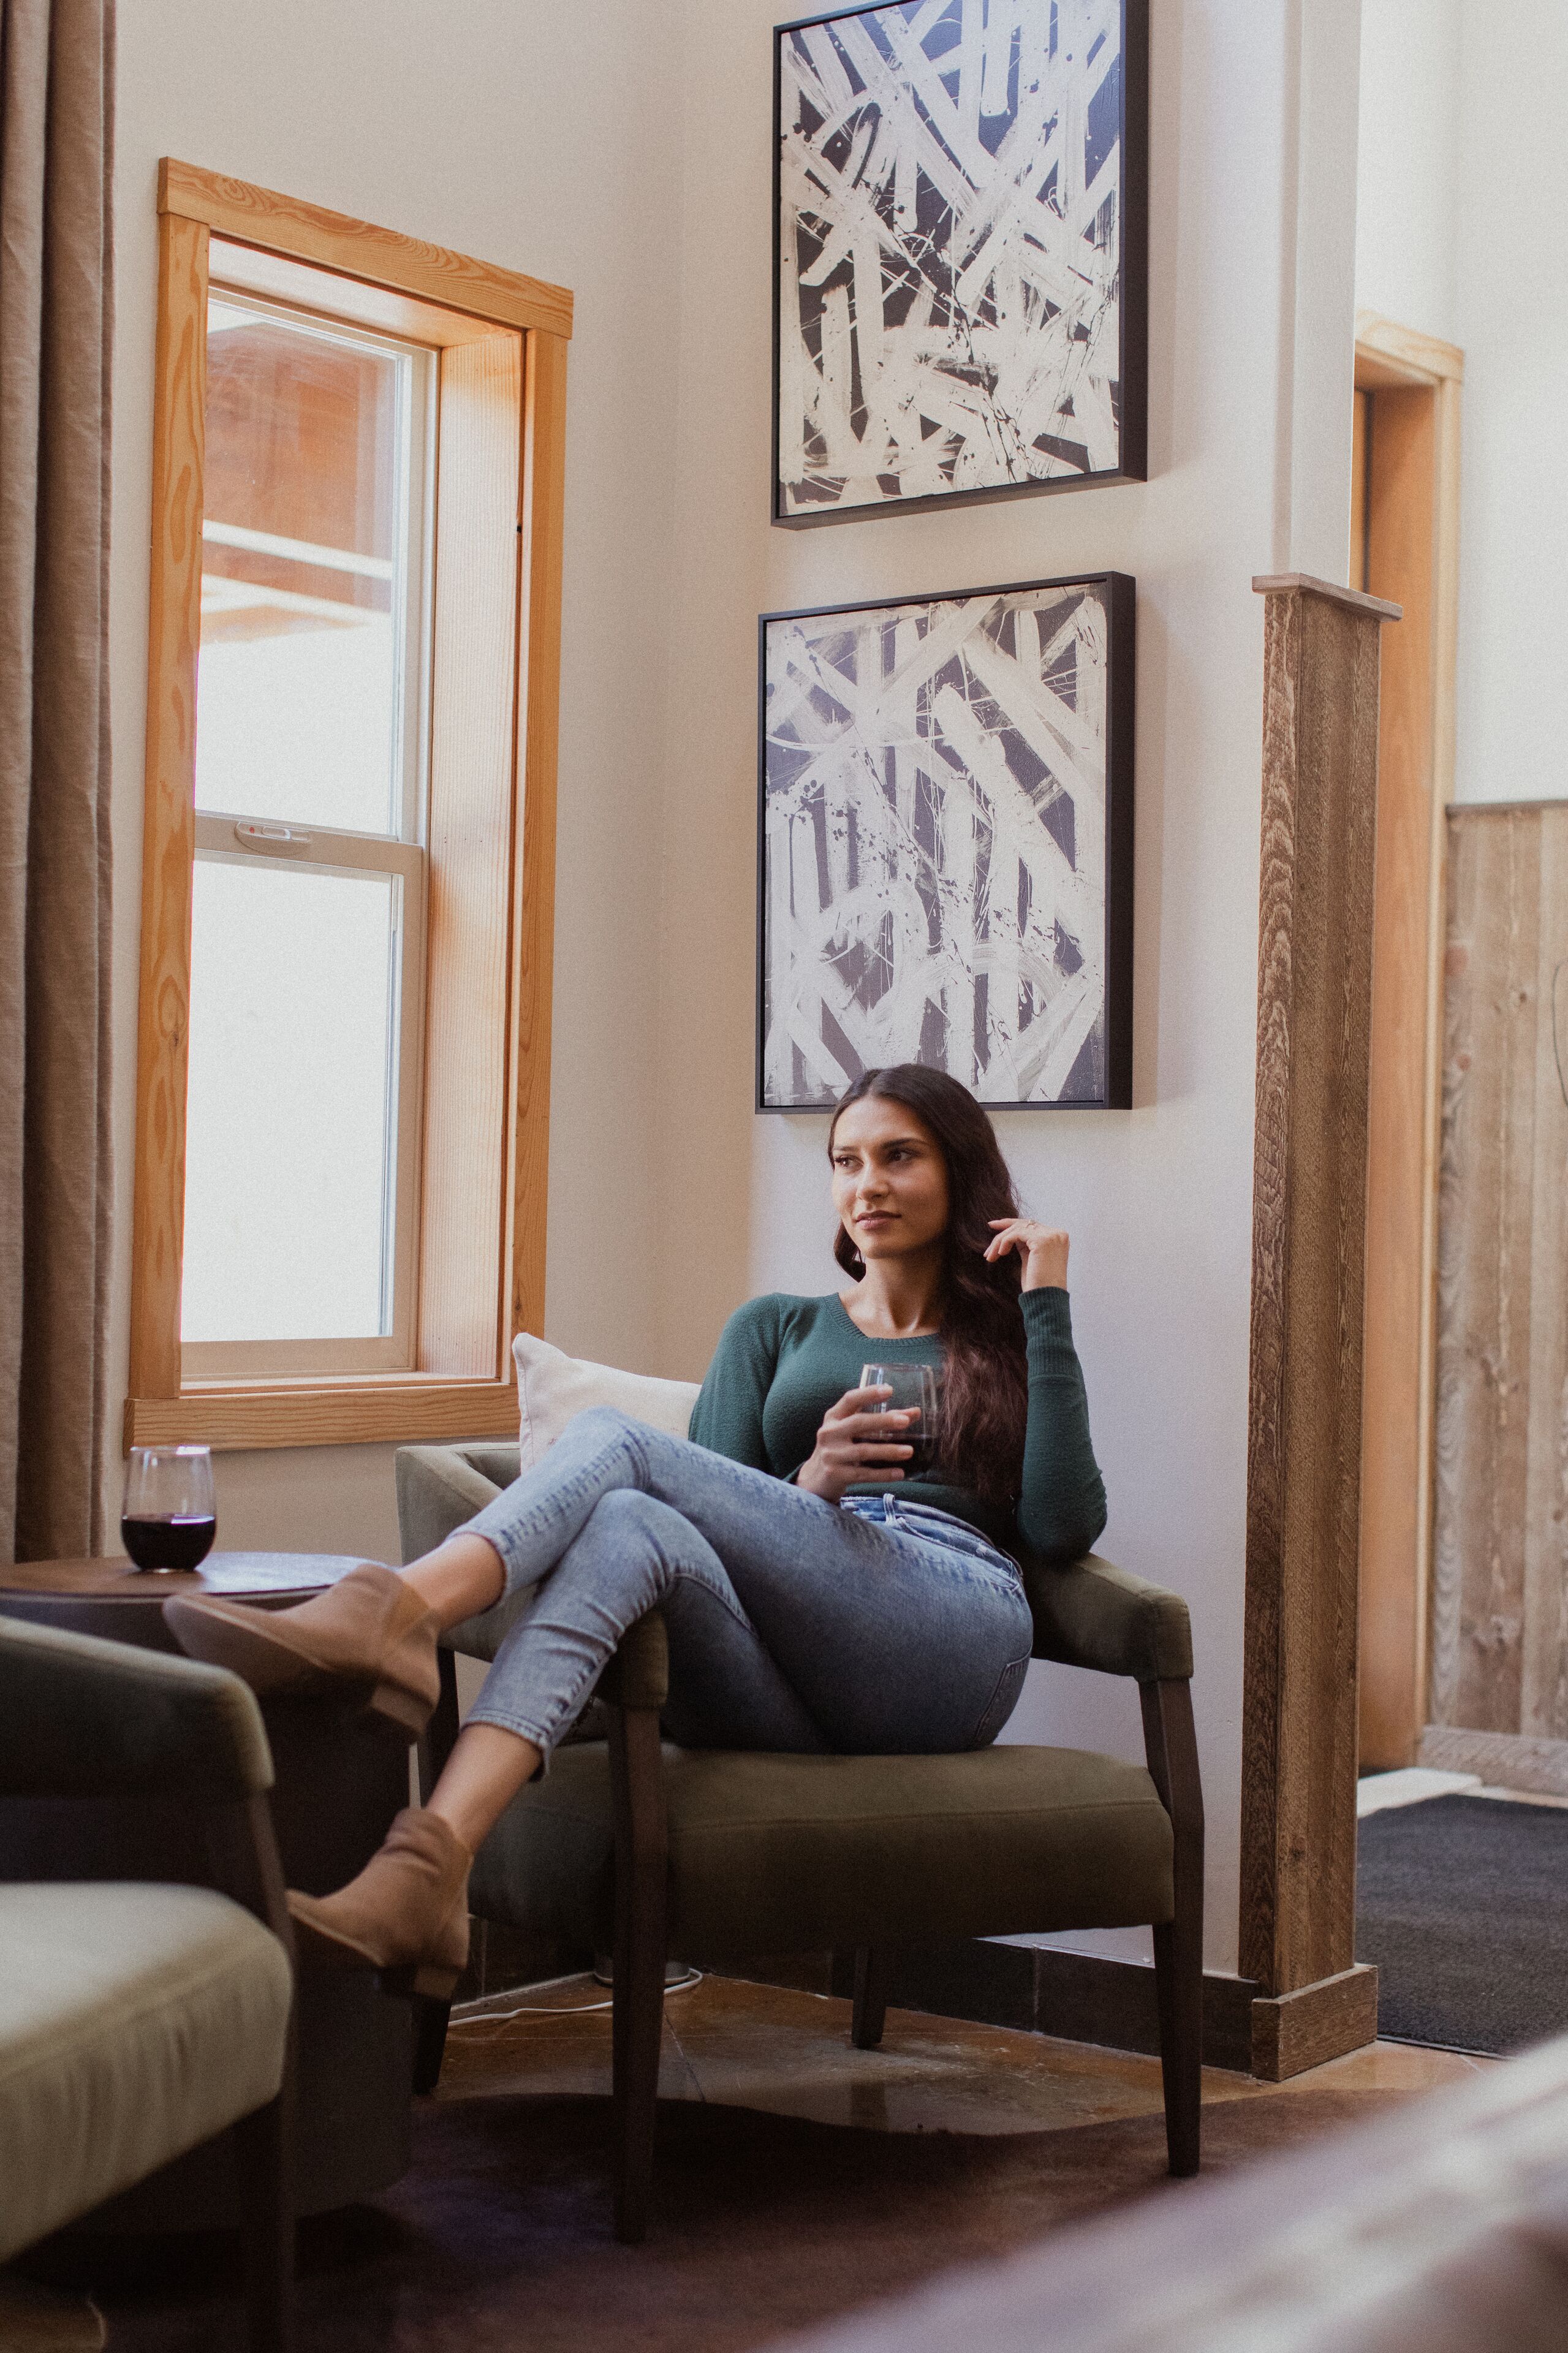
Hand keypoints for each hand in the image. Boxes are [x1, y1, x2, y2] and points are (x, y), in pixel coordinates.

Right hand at [795, 1384, 918, 1503]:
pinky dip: (882, 1474)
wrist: (817, 1478)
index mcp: (833, 1417)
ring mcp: (831, 1455)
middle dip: (883, 1421)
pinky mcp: (835, 1475)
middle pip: (858, 1423)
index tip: (890, 1390)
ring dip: (888, 1451)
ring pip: (863, 1451)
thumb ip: (883, 1421)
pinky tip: (899, 1473)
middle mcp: (829, 1433)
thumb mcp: (854, 1432)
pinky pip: (863, 1474)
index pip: (850, 1399)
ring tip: (909, 1451)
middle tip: (905, 1421)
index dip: (869, 1393)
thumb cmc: (841, 1448)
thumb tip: (914, 1413)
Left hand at [985, 1217, 1068, 1292]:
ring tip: (990, 1256)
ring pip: (1017, 1229)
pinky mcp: (1042, 1240)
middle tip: (988, 1240)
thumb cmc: (1038, 1284)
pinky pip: (1016, 1234)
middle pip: (1023, 1225)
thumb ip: (1025, 1244)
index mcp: (1058, 1238)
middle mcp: (1057, 1234)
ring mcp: (1051, 1236)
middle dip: (1003, 1231)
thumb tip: (1011, 1233)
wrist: (1045, 1299)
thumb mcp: (1032, 1259)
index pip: (1031, 1225)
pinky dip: (1004, 1242)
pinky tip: (1000, 1254)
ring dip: (1000, 1241)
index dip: (1011, 1224)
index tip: (994, 1225)